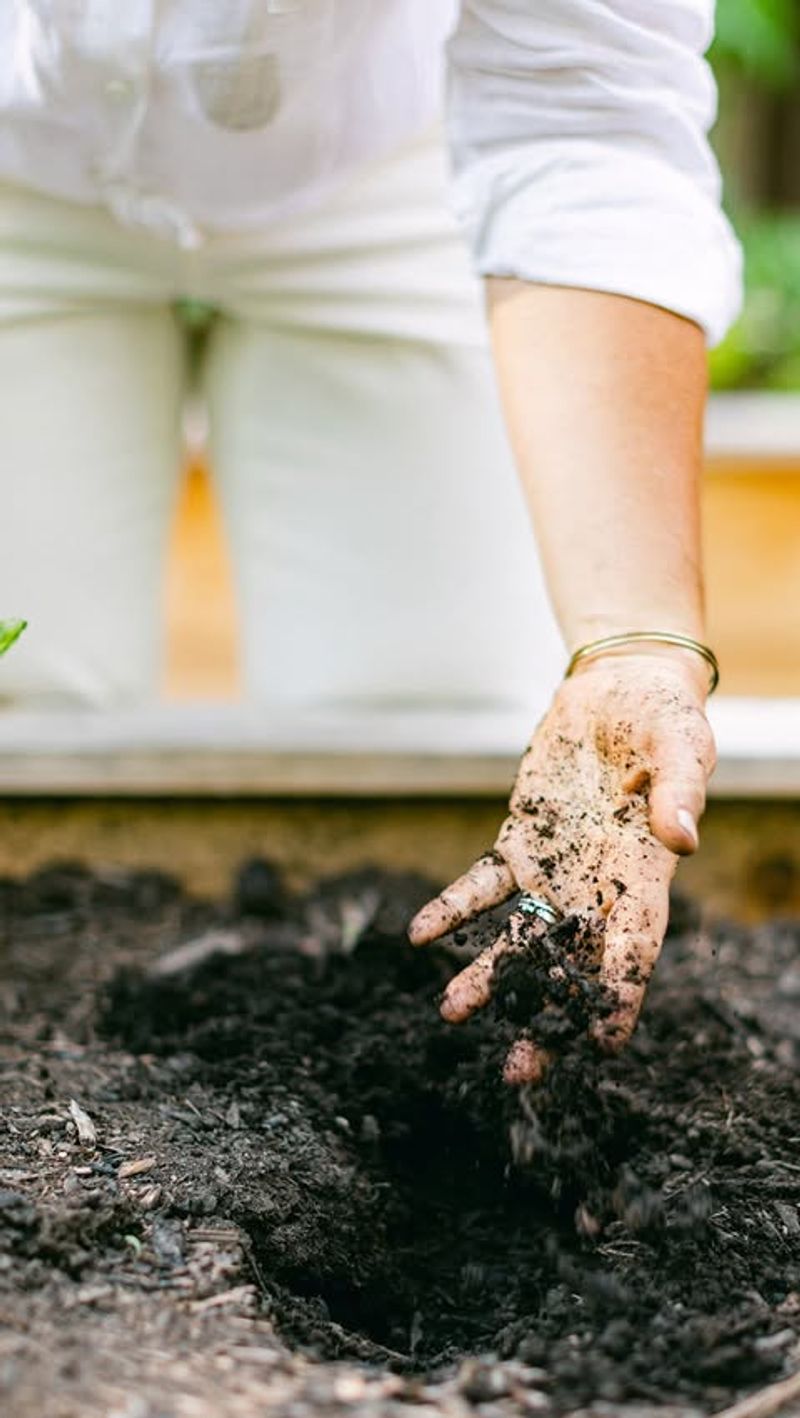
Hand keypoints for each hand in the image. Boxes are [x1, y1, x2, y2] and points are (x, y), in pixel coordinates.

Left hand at [408, 652, 715, 1083]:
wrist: (620, 690)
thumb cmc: (665, 719)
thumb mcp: (681, 745)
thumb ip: (678, 791)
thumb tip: (681, 837)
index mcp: (646, 876)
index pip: (635, 949)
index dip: (619, 996)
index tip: (599, 1045)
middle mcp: (597, 886)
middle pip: (571, 965)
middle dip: (546, 1016)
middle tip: (517, 1069)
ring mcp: (554, 868)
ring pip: (519, 936)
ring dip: (490, 975)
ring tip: (452, 1011)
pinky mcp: (519, 840)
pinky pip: (482, 883)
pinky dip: (453, 908)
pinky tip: (420, 934)